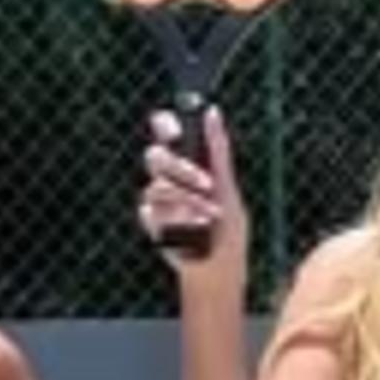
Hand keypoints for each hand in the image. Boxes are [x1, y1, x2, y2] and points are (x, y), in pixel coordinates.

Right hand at [139, 105, 246, 290]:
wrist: (221, 268)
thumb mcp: (228, 187)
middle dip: (181, 169)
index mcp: (187, 164)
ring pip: (157, 186)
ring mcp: (158, 201)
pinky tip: (195, 228)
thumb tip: (212, 112)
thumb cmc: (227, 229)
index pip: (167, 133)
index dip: (166, 124)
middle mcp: (169, 179)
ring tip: (209, 217)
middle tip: (207, 184)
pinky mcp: (151, 222)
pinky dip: (178, 219)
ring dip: (188, 201)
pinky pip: (153, 211)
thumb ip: (217, 151)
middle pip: (155, 157)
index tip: (176, 129)